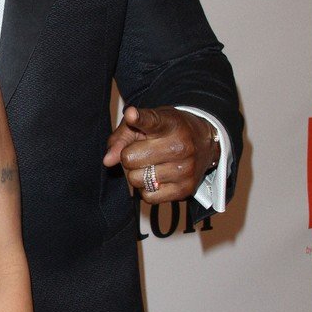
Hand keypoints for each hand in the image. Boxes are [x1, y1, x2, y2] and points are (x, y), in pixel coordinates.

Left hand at [103, 106, 218, 202]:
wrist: (203, 141)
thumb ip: (122, 137)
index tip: (132, 114)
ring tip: (151, 164)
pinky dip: (146, 189)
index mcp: (169, 124)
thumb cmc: (168, 130)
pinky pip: (147, 196)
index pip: (151, 121)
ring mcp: (185, 169)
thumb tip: (108, 161)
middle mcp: (180, 145)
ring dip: (137, 174)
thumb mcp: (145, 124)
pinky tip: (157, 177)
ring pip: (136, 180)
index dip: (139, 118)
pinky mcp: (185, 189)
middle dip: (129, 156)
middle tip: (142, 151)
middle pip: (130, 159)